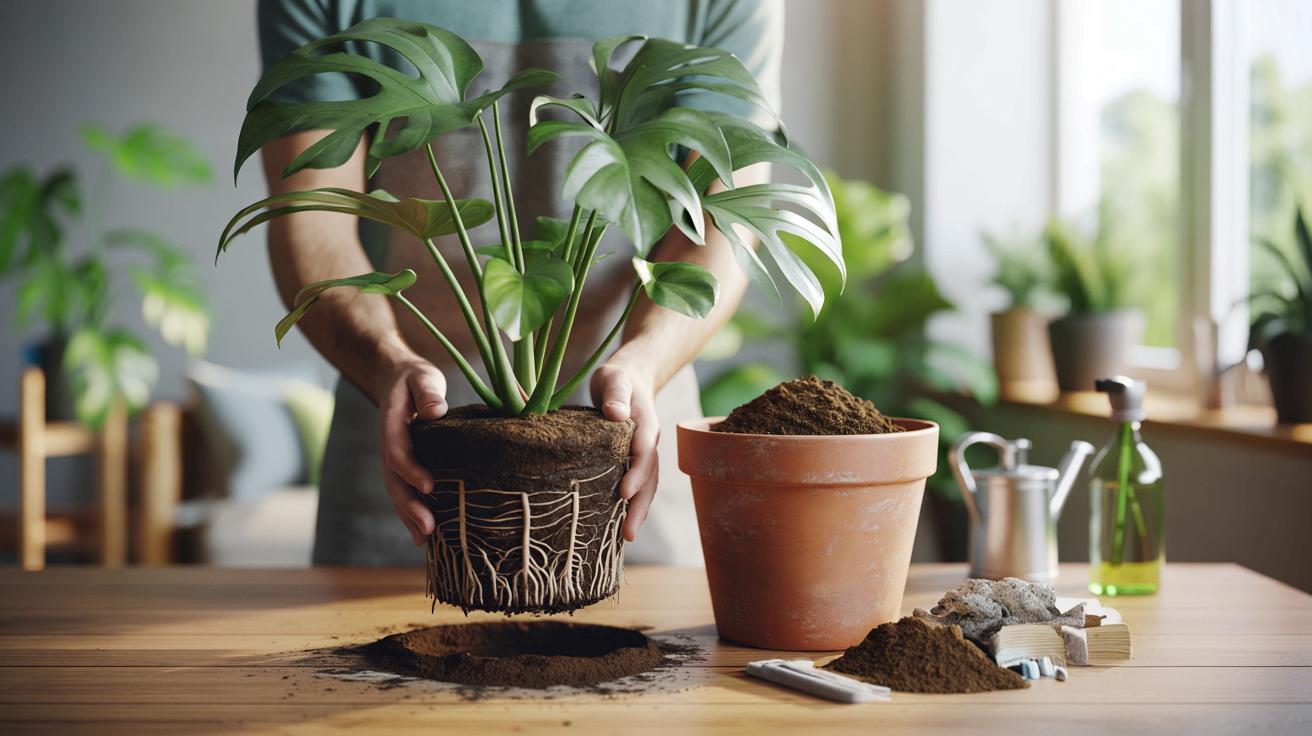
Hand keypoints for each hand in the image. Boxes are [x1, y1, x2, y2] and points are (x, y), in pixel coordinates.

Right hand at [374, 358, 447, 545]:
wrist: (395, 381)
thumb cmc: (415, 379)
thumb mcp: (422, 377)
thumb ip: (428, 392)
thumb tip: (436, 412)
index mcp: (391, 425)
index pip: (397, 452)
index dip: (410, 469)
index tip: (429, 485)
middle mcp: (388, 447)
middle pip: (394, 481)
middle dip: (409, 506)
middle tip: (429, 527)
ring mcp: (393, 460)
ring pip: (397, 493)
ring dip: (409, 517)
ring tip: (426, 540)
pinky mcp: (403, 467)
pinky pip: (404, 493)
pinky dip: (411, 514)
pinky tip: (425, 536)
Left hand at [590, 360, 658, 541]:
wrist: (631, 377)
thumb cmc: (618, 378)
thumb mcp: (614, 377)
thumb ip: (616, 393)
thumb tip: (614, 412)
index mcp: (644, 423)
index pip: (643, 451)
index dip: (635, 472)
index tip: (622, 492)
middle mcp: (648, 442)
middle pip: (649, 476)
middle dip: (640, 504)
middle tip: (628, 531)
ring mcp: (644, 453)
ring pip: (647, 485)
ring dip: (639, 510)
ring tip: (627, 536)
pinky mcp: (634, 460)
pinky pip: (638, 484)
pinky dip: (633, 504)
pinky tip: (620, 524)